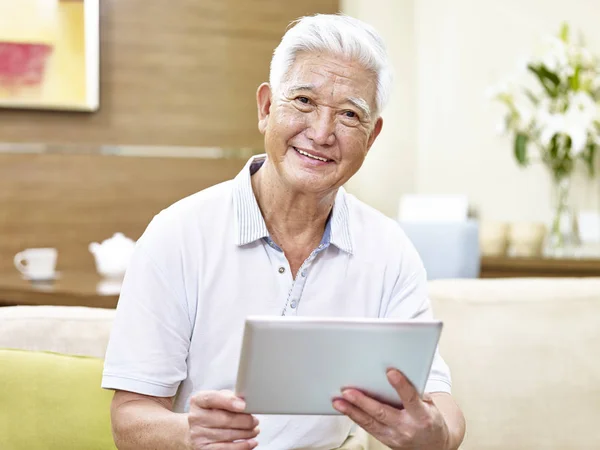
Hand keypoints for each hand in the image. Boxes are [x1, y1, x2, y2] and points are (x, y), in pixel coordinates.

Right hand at [188, 390, 259, 449]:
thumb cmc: (212, 412)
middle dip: (245, 421)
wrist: (198, 430)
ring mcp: (198, 435)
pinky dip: (242, 446)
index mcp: (198, 401)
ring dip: (246, 434)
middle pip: (224, 419)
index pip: (212, 398)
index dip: (229, 401)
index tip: (244, 405)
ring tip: (255, 431)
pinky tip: (251, 442)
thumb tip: (245, 401)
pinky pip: (226, 449)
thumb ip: (228, 398)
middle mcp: (196, 418)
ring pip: (228, 435)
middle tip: (255, 421)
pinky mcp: (204, 449)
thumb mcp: (217, 400)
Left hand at [332, 369, 451, 449]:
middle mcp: (407, 427)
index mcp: (422, 416)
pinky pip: (368, 428)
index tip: (391, 372)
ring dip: (352, 411)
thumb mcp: (429, 404)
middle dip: (363, 401)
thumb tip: (395, 371)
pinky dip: (355, 417)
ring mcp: (394, 436)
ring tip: (338, 401)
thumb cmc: (430, 420)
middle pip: (382, 413)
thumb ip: (414, 390)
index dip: (401, 385)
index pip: (410, 399)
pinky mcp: (385, 441)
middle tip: (348, 391)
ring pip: (370, 423)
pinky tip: (345, 409)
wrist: (432, 446)